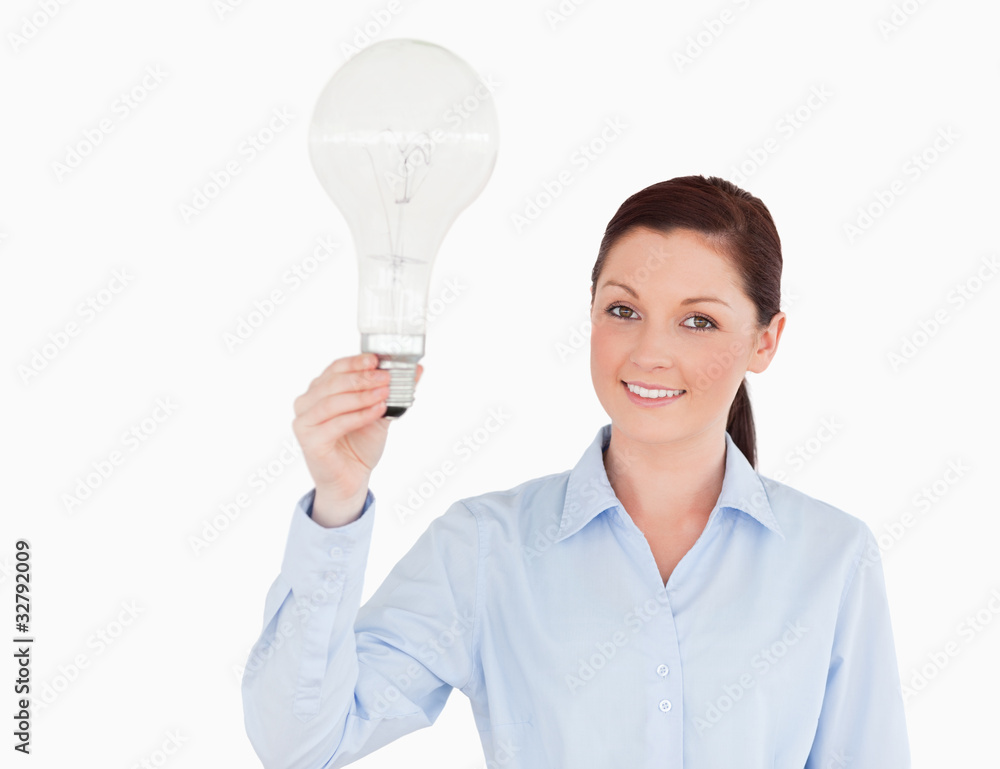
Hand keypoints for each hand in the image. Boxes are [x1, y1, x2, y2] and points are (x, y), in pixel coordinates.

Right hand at [291, 353, 422, 522]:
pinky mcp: (309, 441)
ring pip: (333, 402)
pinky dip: (359, 415)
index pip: (335, 368)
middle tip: (386, 377)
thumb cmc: (360, 444)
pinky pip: (336, 424)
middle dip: (362, 378)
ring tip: (385, 393)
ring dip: (362, 396)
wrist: (352, 478)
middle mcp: (306, 403)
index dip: (355, 362)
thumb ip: (392, 390)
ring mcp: (304, 422)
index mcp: (319, 390)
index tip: (376, 359)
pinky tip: (377, 411)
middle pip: (333, 383)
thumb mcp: (379, 411)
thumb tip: (417, 370)